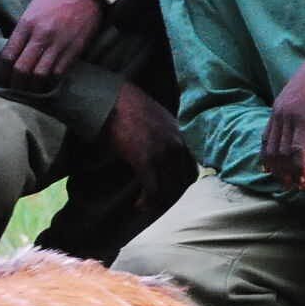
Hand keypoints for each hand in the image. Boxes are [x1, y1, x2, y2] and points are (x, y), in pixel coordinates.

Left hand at [0, 0, 104, 92]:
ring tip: (29, 89)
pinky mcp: (74, 50)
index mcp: (27, 23)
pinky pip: (59, 72)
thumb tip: (15, 50)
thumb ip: (23, 29)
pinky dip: (51, 81)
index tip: (2, 77)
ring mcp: (59, 44)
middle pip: (22, 68)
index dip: (2, 71)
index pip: (9, 55)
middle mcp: (41, 35)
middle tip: (14, 88)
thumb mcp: (33, 8)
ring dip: (33, 86)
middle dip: (15, 82)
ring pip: (40, 74)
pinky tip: (47, 82)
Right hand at [103, 81, 195, 215]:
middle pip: (182, 182)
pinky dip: (147, 201)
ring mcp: (162, 153)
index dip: (181, 185)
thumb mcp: (158, 119)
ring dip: (158, 202)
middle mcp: (176, 145)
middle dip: (170, 196)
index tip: (169, 191)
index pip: (192, 170)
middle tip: (157, 203)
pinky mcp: (145, 160)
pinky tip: (139, 205)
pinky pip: (153, 189)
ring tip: (147, 206)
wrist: (112, 99)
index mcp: (180, 135)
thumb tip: (161, 151)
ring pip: (169, 189)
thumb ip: (166, 136)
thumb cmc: (129, 107)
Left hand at [262, 44, 304, 191]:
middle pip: (272, 151)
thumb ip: (297, 112)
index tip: (275, 174)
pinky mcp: (302, 119)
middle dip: (280, 171)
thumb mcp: (302, 98)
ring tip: (300, 184)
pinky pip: (297, 148)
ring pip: (283, 153)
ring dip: (291, 172)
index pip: (265, 141)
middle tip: (289, 185)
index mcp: (276, 110)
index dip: (269, 160)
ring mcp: (288, 117)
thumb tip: (303, 125)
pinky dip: (300, 164)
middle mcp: (278, 115)